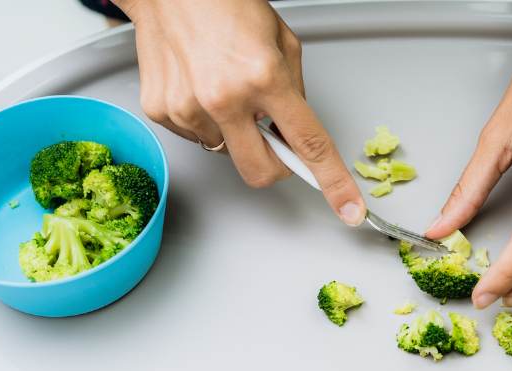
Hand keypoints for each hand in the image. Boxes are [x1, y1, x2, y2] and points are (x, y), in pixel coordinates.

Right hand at [115, 0, 365, 224]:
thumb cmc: (224, 5)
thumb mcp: (281, 42)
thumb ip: (294, 92)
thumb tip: (295, 133)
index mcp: (263, 77)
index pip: (309, 144)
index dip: (334, 182)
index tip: (350, 210)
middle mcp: (224, 97)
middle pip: (262, 171)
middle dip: (274, 163)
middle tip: (272, 134)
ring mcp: (189, 108)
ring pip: (227, 153)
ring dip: (234, 132)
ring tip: (224, 88)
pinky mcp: (162, 112)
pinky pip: (196, 138)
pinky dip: (205, 122)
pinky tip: (200, 87)